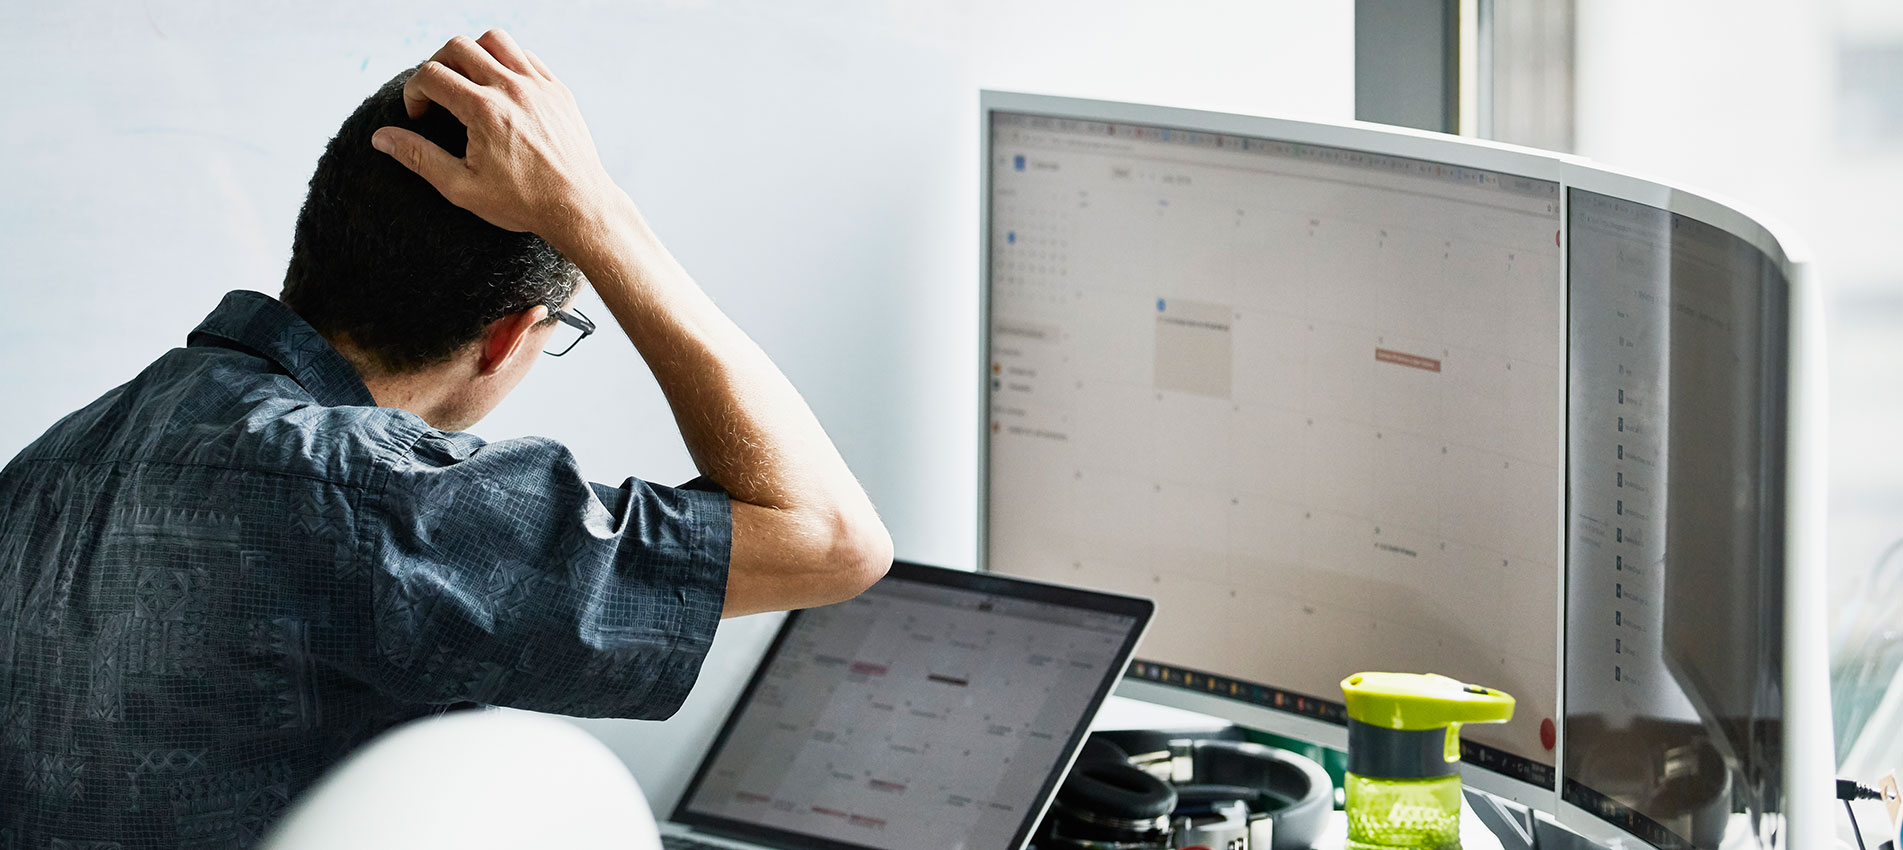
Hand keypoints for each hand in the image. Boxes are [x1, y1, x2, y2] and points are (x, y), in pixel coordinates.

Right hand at [371, 30, 620, 249]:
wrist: (579, 207)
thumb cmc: (522, 203)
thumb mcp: (462, 187)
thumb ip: (419, 157)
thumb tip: (381, 137)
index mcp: (484, 110)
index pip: (432, 75)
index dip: (414, 91)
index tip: (419, 114)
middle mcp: (512, 88)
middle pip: (458, 46)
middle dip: (437, 65)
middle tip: (437, 94)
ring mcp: (539, 85)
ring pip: (495, 39)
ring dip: (472, 53)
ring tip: (467, 81)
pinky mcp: (558, 90)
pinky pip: (526, 55)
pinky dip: (506, 61)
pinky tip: (499, 87)